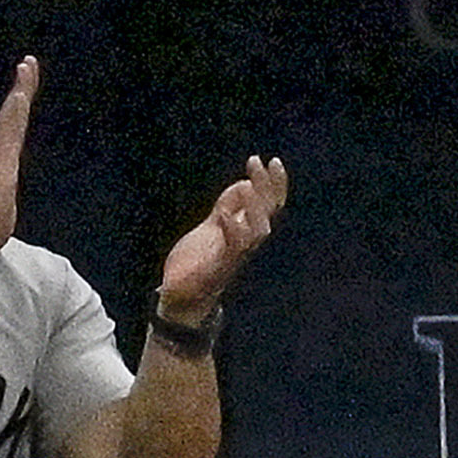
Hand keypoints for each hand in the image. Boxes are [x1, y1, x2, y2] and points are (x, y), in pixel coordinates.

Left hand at [157, 153, 283, 318]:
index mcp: (246, 230)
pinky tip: (223, 213)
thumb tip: (244, 184)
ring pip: (258, 230)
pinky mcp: (219, 268)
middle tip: (258, 162)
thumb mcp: (212, 227)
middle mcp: (247, 242)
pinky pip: (233, 248)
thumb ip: (227, 207)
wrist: (183, 296)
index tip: (273, 161)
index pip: (270, 204)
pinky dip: (231, 229)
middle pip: (269, 212)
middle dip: (267, 187)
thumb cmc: (200, 261)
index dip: (275, 183)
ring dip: (255, 206)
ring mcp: (235, 255)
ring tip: (248, 184)